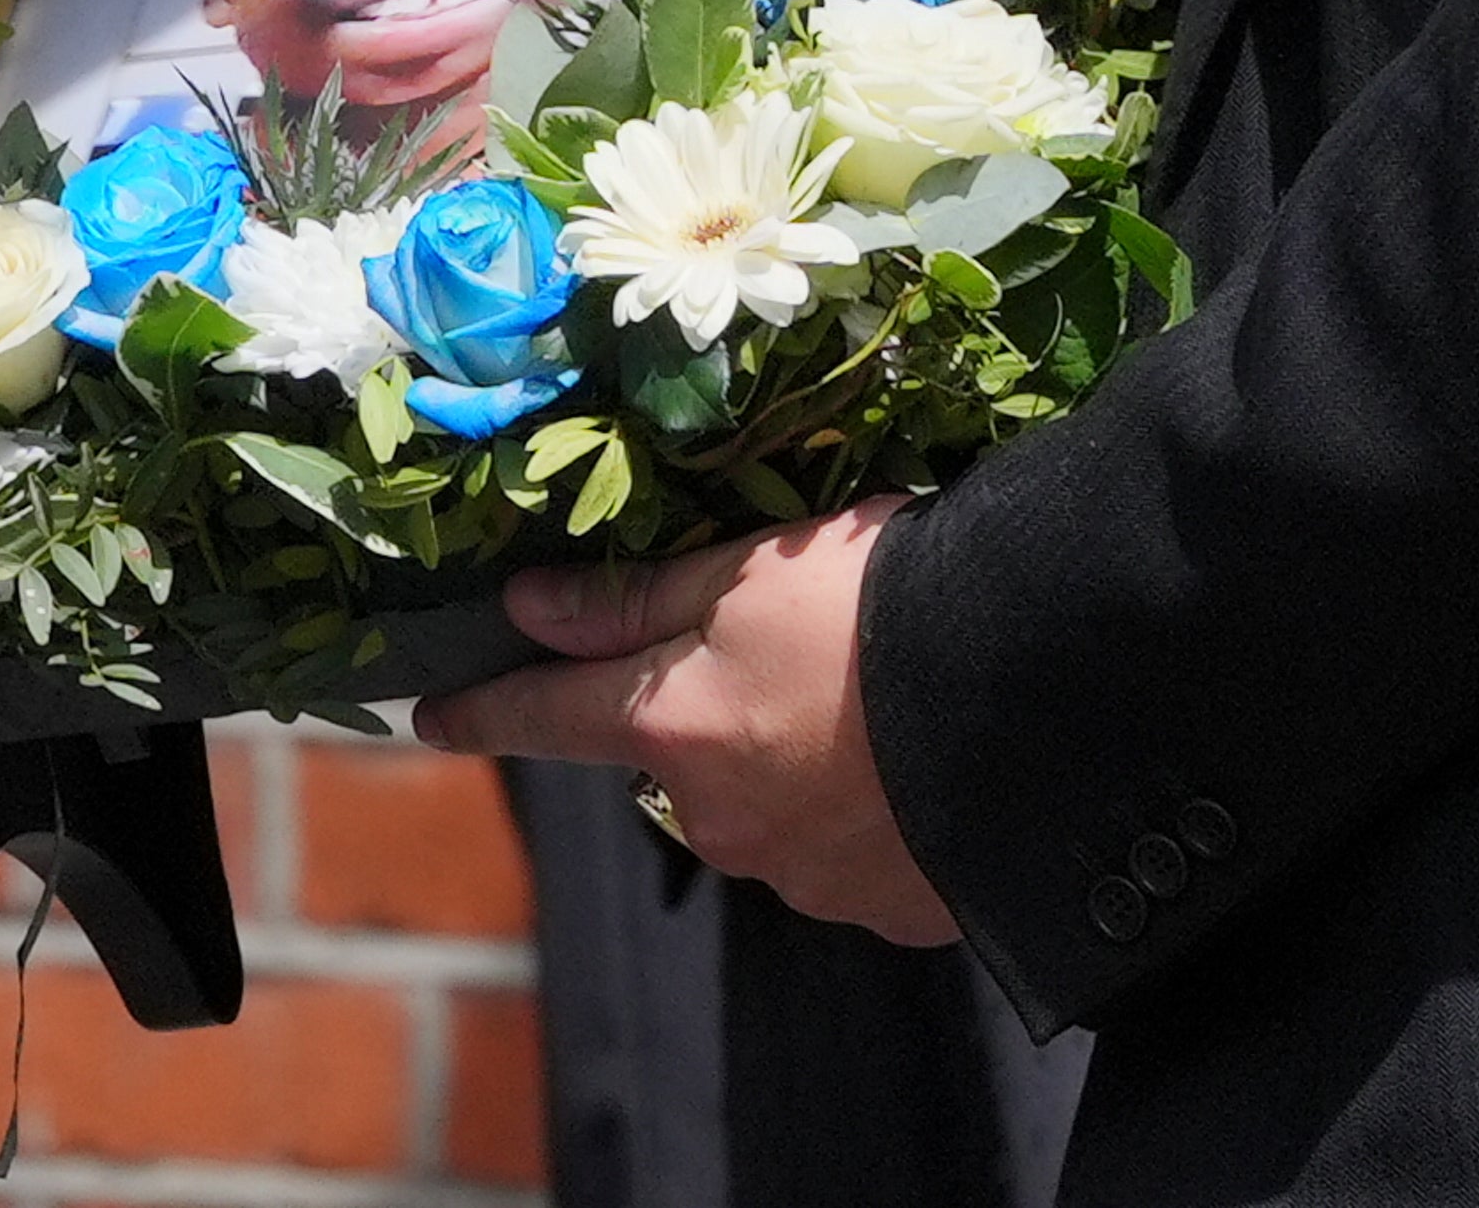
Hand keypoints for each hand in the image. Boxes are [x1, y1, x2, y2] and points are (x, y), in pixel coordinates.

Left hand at [414, 498, 960, 946]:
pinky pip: (846, 851)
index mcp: (673, 730)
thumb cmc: (886, 605)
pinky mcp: (884, 907)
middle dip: (705, 715)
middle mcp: (718, 822)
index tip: (431, 713)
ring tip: (875, 700)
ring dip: (791, 763)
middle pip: (673, 761)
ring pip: (762, 807)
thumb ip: (634, 600)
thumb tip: (527, 608)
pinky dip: (863, 807)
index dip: (484, 708)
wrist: (1048, 695)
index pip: (545, 719)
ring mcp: (802, 876)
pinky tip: (916, 758)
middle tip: (790, 650)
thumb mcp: (750, 572)